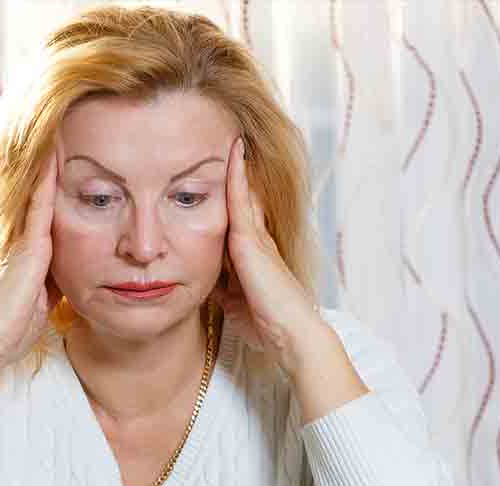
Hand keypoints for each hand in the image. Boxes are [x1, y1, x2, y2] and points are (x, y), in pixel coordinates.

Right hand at [0, 148, 62, 390]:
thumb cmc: (13, 332)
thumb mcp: (40, 306)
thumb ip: (51, 290)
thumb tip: (68, 285)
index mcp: (32, 261)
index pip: (49, 222)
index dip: (55, 196)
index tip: (70, 170)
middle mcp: (27, 245)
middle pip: (42, 200)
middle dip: (49, 172)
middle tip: (61, 134)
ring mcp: (25, 243)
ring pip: (39, 196)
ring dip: (47, 167)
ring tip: (58, 132)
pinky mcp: (28, 247)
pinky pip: (40, 206)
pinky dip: (46, 181)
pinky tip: (54, 155)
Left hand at [211, 136, 324, 376]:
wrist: (289, 334)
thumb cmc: (268, 325)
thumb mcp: (237, 305)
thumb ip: (225, 291)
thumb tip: (209, 286)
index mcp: (255, 258)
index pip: (240, 221)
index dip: (235, 198)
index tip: (221, 177)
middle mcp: (258, 242)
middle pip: (245, 201)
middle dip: (237, 176)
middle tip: (230, 143)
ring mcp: (257, 239)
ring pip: (244, 195)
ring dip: (237, 168)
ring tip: (231, 137)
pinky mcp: (251, 242)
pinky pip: (240, 201)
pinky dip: (237, 177)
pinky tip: (233, 152)